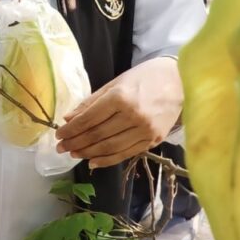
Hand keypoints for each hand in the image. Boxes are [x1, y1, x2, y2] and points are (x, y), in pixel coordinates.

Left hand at [54, 58, 182, 169]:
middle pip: (98, 135)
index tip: (59, 135)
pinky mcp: (153, 140)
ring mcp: (145, 130)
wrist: (180, 81)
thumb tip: (69, 119)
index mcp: (121, 97)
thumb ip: (91, 102)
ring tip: (74, 154)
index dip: (72, 130)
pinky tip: (93, 161)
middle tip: (61, 149)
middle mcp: (133, 115)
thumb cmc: (145, 78)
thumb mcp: (115, 83)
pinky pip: (126, 153)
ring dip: (89, 153)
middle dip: (76, 143)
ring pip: (110, 148)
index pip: (89, 119)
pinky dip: (108, 160)